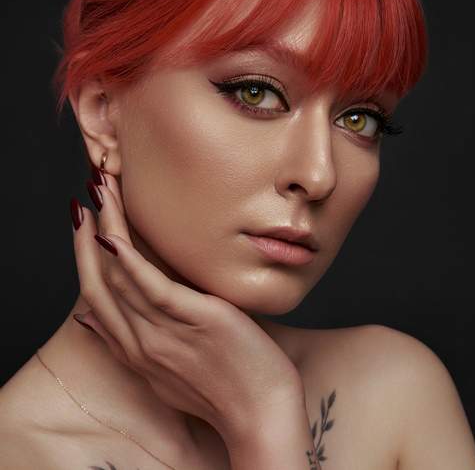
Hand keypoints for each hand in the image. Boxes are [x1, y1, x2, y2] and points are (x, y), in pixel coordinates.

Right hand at [70, 166, 303, 441]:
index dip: (83, 259)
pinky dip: (132, 262)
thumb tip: (92, 322)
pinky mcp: (197, 320)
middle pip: (100, 282)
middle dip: (86, 235)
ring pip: (121, 277)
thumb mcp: (161, 374)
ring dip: (108, 229)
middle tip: (89, 193)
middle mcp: (140, 342)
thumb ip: (130, 345)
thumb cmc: (220, 389)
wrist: (259, 415)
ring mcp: (164, 334)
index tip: (84, 227)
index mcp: (134, 352)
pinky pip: (154, 289)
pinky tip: (116, 237)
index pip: (96, 298)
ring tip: (103, 190)